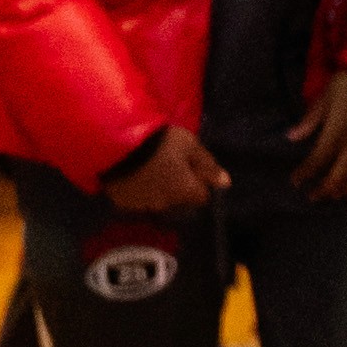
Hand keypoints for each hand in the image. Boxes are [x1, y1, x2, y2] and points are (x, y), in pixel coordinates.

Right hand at [109, 123, 231, 221]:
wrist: (120, 144)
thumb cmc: (161, 142)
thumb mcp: (190, 146)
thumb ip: (208, 165)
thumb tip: (226, 183)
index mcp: (185, 191)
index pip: (202, 196)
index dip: (199, 182)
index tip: (191, 167)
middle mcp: (166, 204)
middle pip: (178, 199)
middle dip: (177, 186)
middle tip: (169, 163)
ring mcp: (142, 205)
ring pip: (157, 199)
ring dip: (157, 188)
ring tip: (149, 166)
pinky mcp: (123, 202)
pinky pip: (137, 198)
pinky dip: (138, 189)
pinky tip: (134, 173)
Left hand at [291, 63, 346, 208]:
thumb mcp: (327, 94)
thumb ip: (310, 118)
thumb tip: (290, 137)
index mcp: (338, 131)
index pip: (317, 160)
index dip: (305, 173)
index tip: (295, 181)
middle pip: (338, 176)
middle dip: (323, 189)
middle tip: (313, 196)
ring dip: (346, 191)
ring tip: (335, 196)